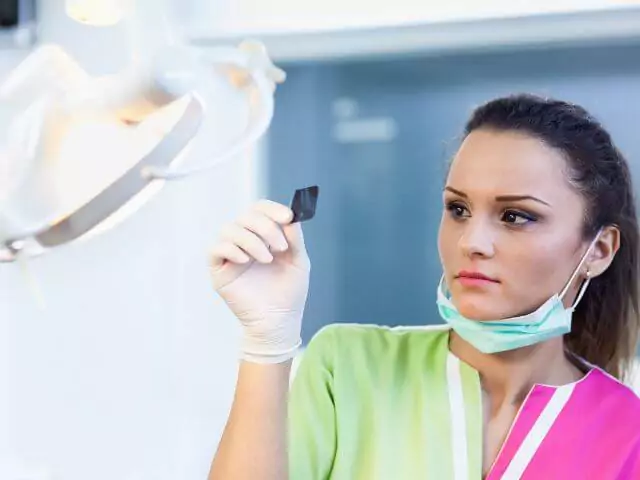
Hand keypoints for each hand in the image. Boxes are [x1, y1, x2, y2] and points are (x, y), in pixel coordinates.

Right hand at [210, 200, 309, 362]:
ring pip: (230, 230)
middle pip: (246, 216)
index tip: (288, 216)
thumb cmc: (288, 293)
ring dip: (251, 240)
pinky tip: (246, 261)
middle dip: (266, 227)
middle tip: (280, 246)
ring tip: (267, 259)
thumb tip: (291, 217)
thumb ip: (294, 238)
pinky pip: (215, 249)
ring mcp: (230, 255)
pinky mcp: (219, 270)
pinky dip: (232, 249)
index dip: (272, 209)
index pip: (260, 210)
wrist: (279, 322)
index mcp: (263, 236)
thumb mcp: (298, 262)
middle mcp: (245, 241)